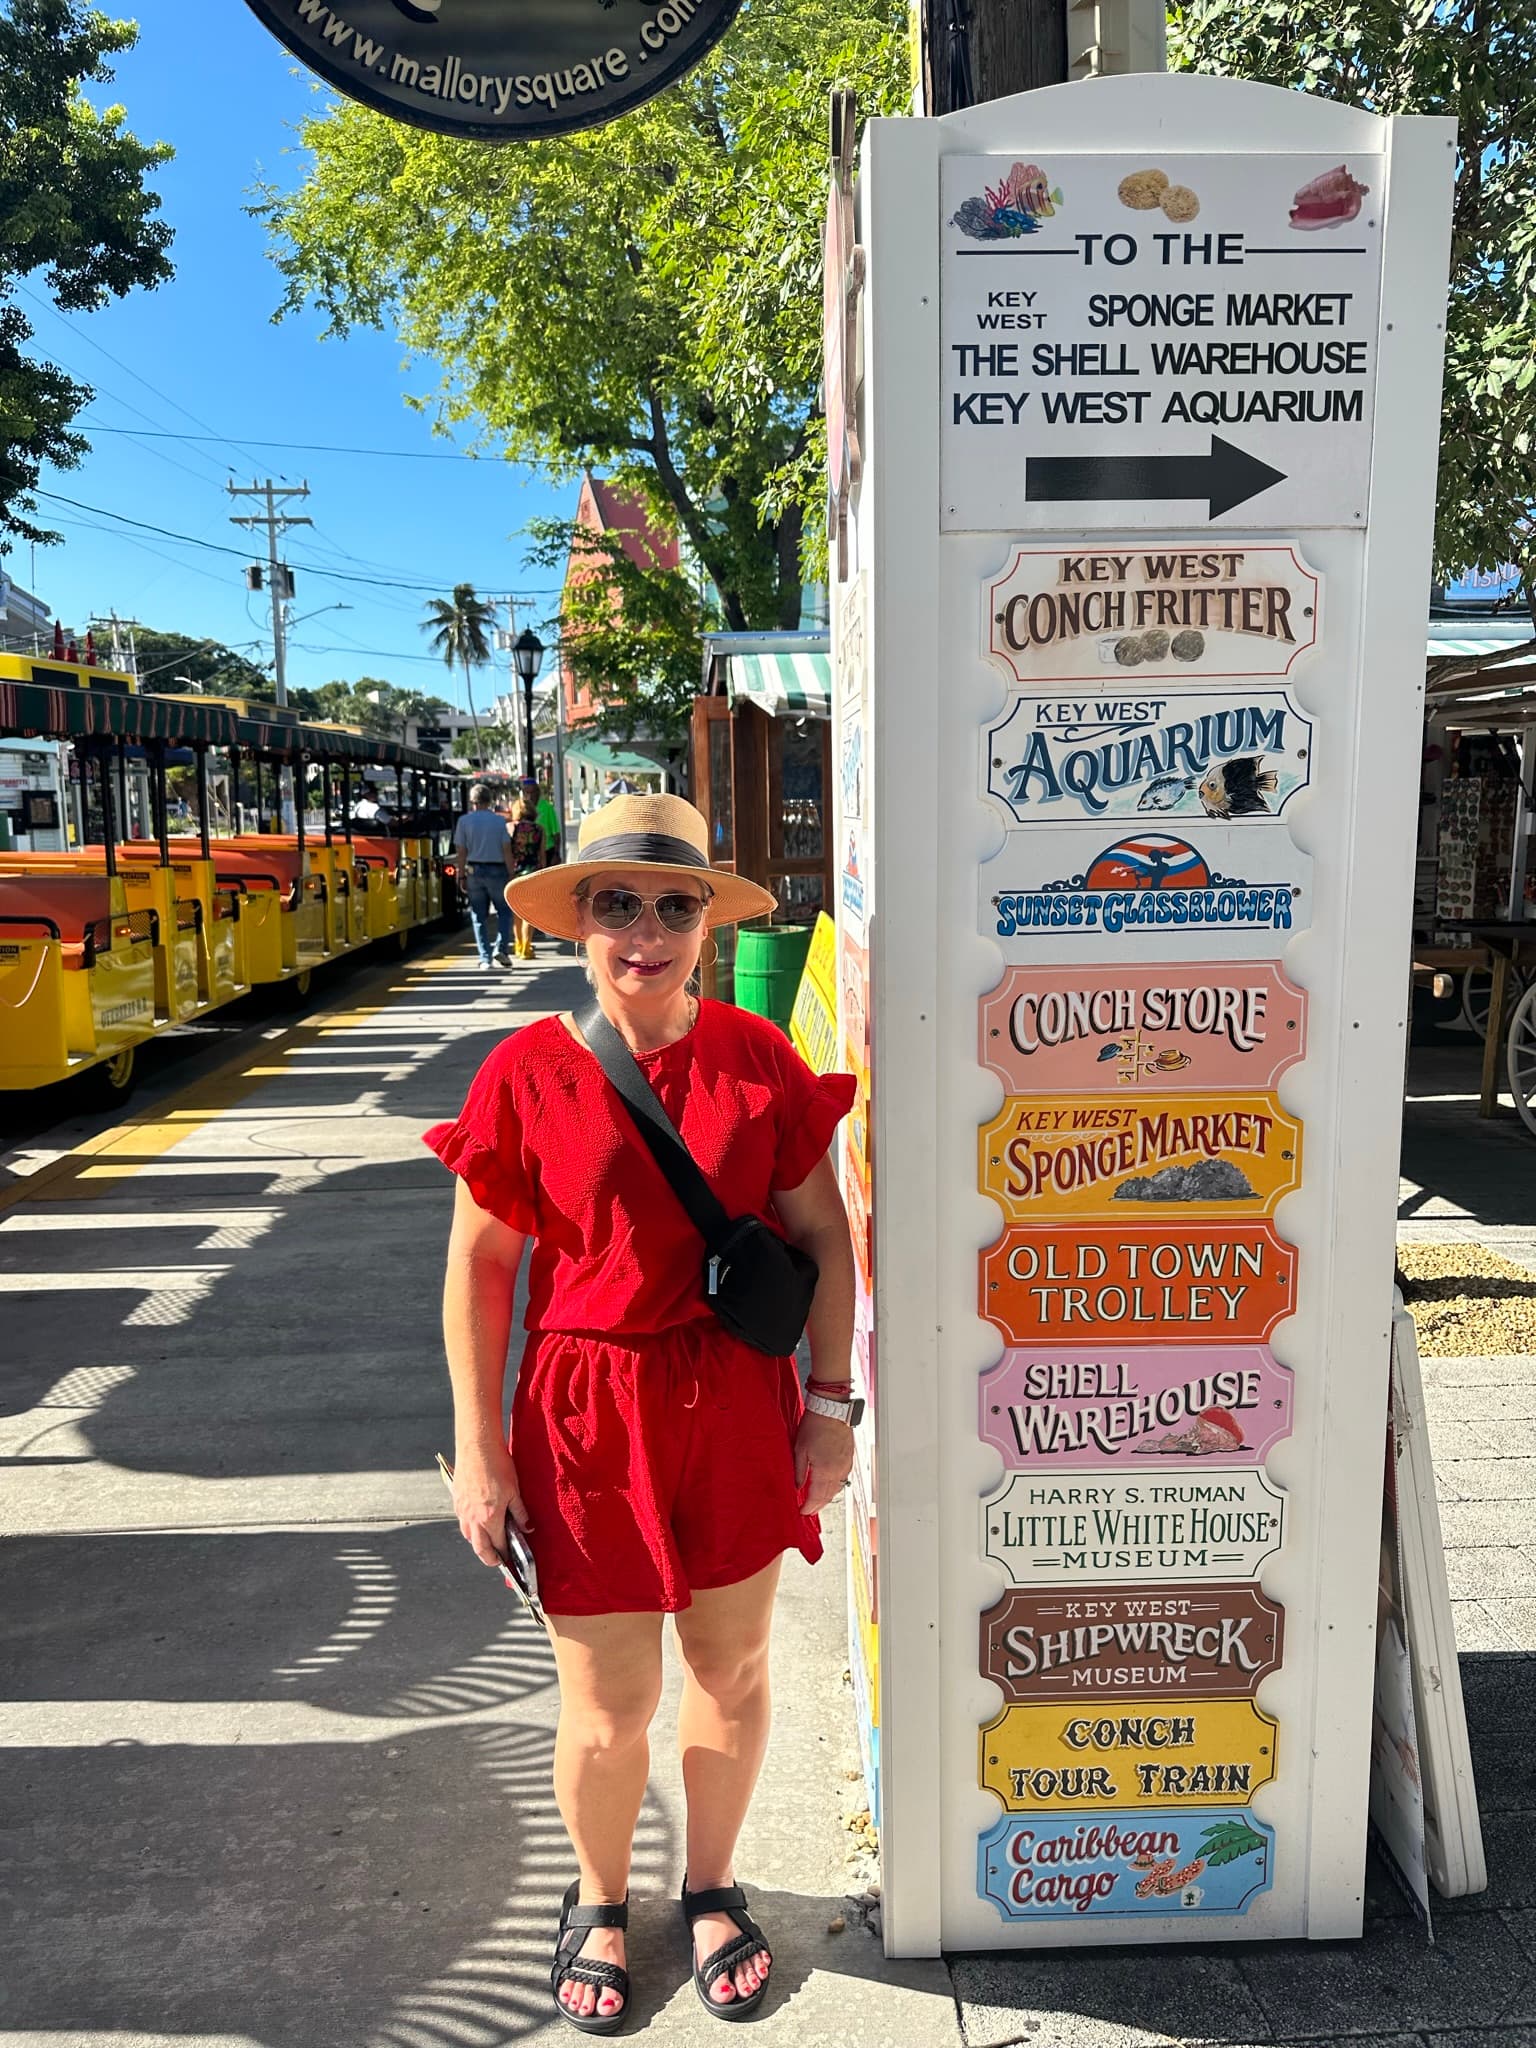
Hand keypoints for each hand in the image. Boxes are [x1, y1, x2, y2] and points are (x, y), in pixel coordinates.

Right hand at [452, 1438, 530, 1566]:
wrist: (477, 1446)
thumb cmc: (497, 1465)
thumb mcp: (515, 1490)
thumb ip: (520, 1513)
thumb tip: (527, 1528)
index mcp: (489, 1518)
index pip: (498, 1545)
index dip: (505, 1555)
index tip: (510, 1558)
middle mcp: (473, 1518)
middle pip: (479, 1548)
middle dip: (489, 1558)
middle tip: (498, 1561)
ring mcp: (462, 1510)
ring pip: (468, 1535)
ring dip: (478, 1543)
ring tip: (489, 1541)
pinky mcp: (457, 1500)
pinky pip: (462, 1521)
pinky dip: (470, 1527)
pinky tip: (478, 1521)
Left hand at [794, 1411, 852, 1515]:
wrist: (832, 1409)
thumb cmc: (815, 1424)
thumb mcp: (800, 1449)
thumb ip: (799, 1471)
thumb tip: (797, 1486)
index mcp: (825, 1470)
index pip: (817, 1496)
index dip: (809, 1507)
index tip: (802, 1512)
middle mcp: (838, 1470)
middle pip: (828, 1496)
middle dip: (818, 1506)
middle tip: (809, 1510)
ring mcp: (845, 1464)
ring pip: (837, 1488)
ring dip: (827, 1497)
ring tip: (817, 1502)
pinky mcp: (849, 1458)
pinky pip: (843, 1478)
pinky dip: (835, 1486)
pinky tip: (829, 1486)